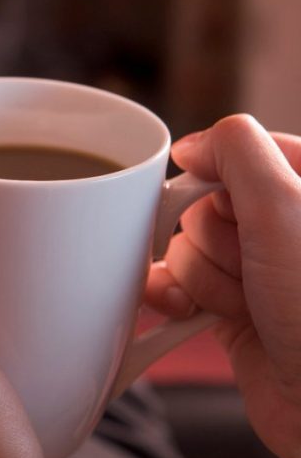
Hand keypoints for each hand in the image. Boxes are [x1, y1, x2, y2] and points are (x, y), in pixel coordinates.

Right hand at [143, 114, 300, 457]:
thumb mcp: (285, 210)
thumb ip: (238, 154)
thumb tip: (190, 145)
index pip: (242, 151)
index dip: (219, 176)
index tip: (222, 200)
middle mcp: (284, 230)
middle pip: (206, 202)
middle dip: (213, 239)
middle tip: (248, 266)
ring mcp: (258, 273)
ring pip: (187, 248)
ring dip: (200, 278)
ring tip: (240, 304)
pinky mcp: (231, 312)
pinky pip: (177, 288)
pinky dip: (173, 299)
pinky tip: (185, 313)